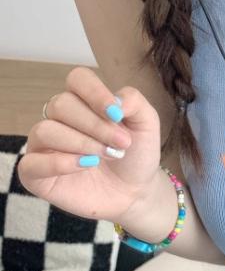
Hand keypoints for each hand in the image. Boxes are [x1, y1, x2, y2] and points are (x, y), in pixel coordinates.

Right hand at [17, 66, 162, 223]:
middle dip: (96, 125)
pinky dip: (59, 163)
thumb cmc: (136, 155)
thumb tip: (115, 100)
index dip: (95, 92)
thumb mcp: (147, 124)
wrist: (136, 191)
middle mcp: (59, 120)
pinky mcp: (36, 174)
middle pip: (61, 104)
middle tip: (121, 144)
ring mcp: (44, 146)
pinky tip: (86, 165)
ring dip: (82, 143)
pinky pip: (31, 163)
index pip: (77, 79)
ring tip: (107, 156)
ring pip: (45, 130)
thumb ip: (135, 102)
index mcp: (83, 102)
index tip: (117, 114)